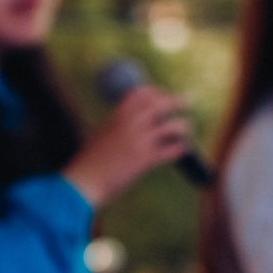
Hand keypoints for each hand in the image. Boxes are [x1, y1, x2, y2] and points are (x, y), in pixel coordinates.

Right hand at [62, 86, 191, 208]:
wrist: (84, 180)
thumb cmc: (89, 160)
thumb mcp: (102, 133)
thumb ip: (118, 124)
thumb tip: (132, 120)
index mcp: (118, 114)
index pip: (143, 93)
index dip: (157, 91)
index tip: (163, 95)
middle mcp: (131, 124)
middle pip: (162, 103)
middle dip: (178, 101)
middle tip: (187, 102)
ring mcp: (140, 141)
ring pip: (173, 126)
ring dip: (183, 126)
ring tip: (186, 130)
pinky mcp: (146, 160)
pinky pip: (172, 150)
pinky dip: (180, 148)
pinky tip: (181, 149)